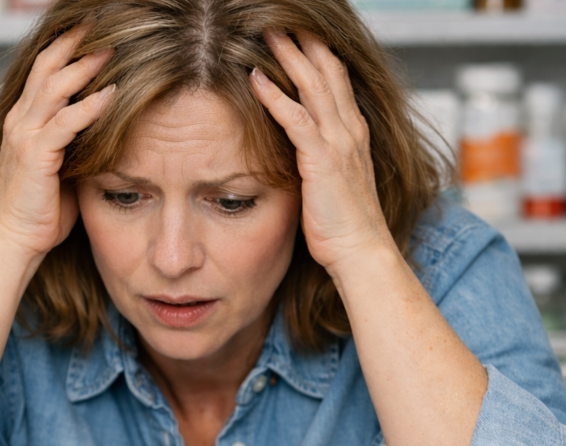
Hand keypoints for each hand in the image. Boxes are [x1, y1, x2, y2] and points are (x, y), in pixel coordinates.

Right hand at [0, 24, 114, 265]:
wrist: (13, 241)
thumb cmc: (38, 212)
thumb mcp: (60, 171)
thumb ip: (74, 147)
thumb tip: (103, 137)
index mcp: (24, 122)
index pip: (44, 71)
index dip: (66, 49)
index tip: (93, 33)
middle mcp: (20, 121)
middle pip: (47, 66)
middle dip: (75, 43)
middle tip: (102, 24)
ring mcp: (25, 135)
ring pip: (55, 86)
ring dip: (86, 65)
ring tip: (112, 48)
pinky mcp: (35, 155)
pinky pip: (66, 122)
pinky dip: (91, 106)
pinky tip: (112, 93)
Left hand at [250, 30, 397, 275]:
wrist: (361, 251)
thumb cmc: (346, 226)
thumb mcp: (336, 184)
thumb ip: (324, 161)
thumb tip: (305, 155)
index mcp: (354, 135)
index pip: (337, 82)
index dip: (320, 55)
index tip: (302, 35)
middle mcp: (350, 131)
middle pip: (327, 72)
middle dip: (305, 43)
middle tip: (282, 20)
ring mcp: (338, 143)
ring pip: (313, 86)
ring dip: (289, 56)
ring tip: (267, 31)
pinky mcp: (322, 161)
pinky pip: (296, 119)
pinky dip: (275, 97)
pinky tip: (256, 78)